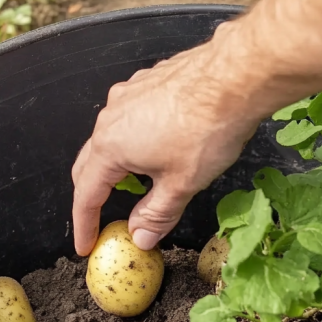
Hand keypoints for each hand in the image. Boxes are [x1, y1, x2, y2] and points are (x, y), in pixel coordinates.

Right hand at [71, 38, 261, 255]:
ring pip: (110, 136)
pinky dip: (134, 138)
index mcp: (111, 146)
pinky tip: (158, 146)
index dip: (85, 224)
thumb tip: (140, 236)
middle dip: (93, 194)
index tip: (85, 245)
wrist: (236, 76)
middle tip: (102, 218)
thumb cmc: (207, 129)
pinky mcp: (147, 82)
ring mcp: (128, 94)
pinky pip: (130, 116)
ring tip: (134, 185)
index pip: (86, 194)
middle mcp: (111, 116)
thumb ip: (156, 214)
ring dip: (115, 164)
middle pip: (90, 163)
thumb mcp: (181, 184)